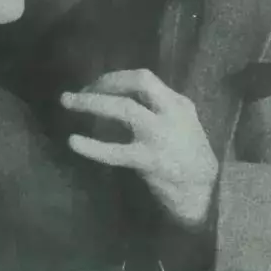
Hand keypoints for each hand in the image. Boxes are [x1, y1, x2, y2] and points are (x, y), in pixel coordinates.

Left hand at [61, 69, 218, 228]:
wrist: (203, 192)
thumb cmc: (187, 153)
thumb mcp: (181, 121)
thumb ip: (157, 104)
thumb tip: (117, 90)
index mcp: (177, 102)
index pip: (143, 78)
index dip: (115, 78)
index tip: (95, 85)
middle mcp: (170, 113)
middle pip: (139, 82)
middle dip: (106, 81)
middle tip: (79, 90)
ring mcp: (160, 136)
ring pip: (125, 109)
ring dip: (92, 102)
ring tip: (67, 101)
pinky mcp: (149, 160)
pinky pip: (116, 151)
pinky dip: (93, 146)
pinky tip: (74, 141)